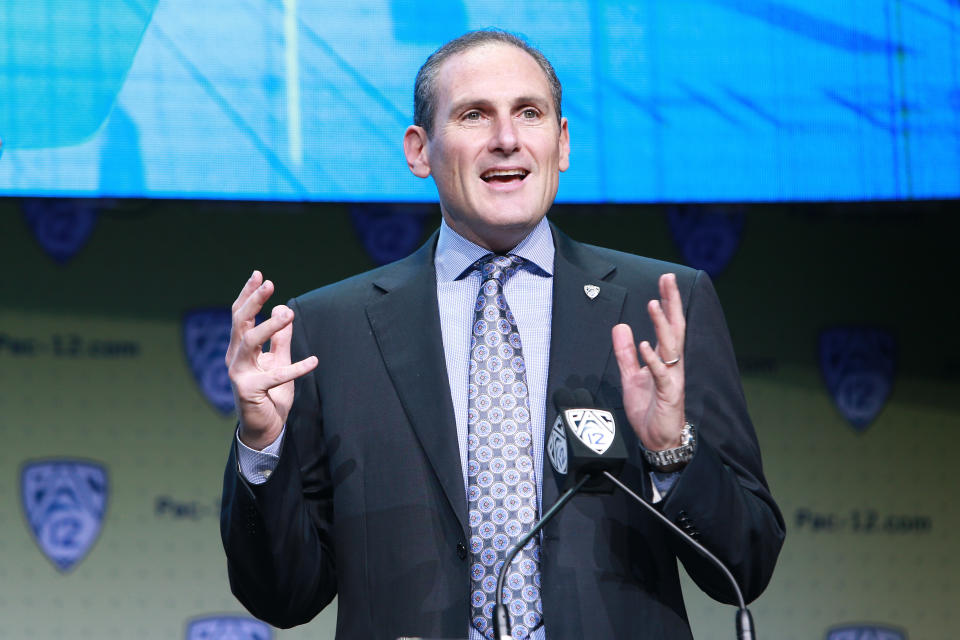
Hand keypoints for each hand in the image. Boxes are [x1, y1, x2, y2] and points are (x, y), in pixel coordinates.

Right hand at [226, 270, 317, 449]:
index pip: (240, 316)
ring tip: (288, 313)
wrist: (264, 427)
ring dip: (269, 326)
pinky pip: (275, 376)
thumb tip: (284, 309)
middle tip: (270, 283)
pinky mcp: (250, 390)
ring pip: (249, 342)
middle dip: (253, 301)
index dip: (248, 295)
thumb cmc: (270, 394)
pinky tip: (314, 361)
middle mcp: (234, 358)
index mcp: (239, 348)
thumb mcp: (278, 360)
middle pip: (239, 322)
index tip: (259, 275)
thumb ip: (281, 338)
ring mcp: (239, 374)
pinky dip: (296, 368)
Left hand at [612, 273, 685, 450]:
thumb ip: (625, 353)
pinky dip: (652, 360)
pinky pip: (661, 374)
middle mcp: (672, 364)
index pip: (668, 325)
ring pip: (669, 346)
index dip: (667, 303)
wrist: (657, 439)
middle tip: (668, 280)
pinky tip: (645, 345)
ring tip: (654, 304)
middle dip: (671, 304)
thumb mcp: (631, 376)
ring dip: (661, 325)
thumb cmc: (649, 408)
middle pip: (674, 328)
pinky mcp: (669, 394)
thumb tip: (620, 327)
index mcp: (664, 359)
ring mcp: (672, 378)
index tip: (665, 281)